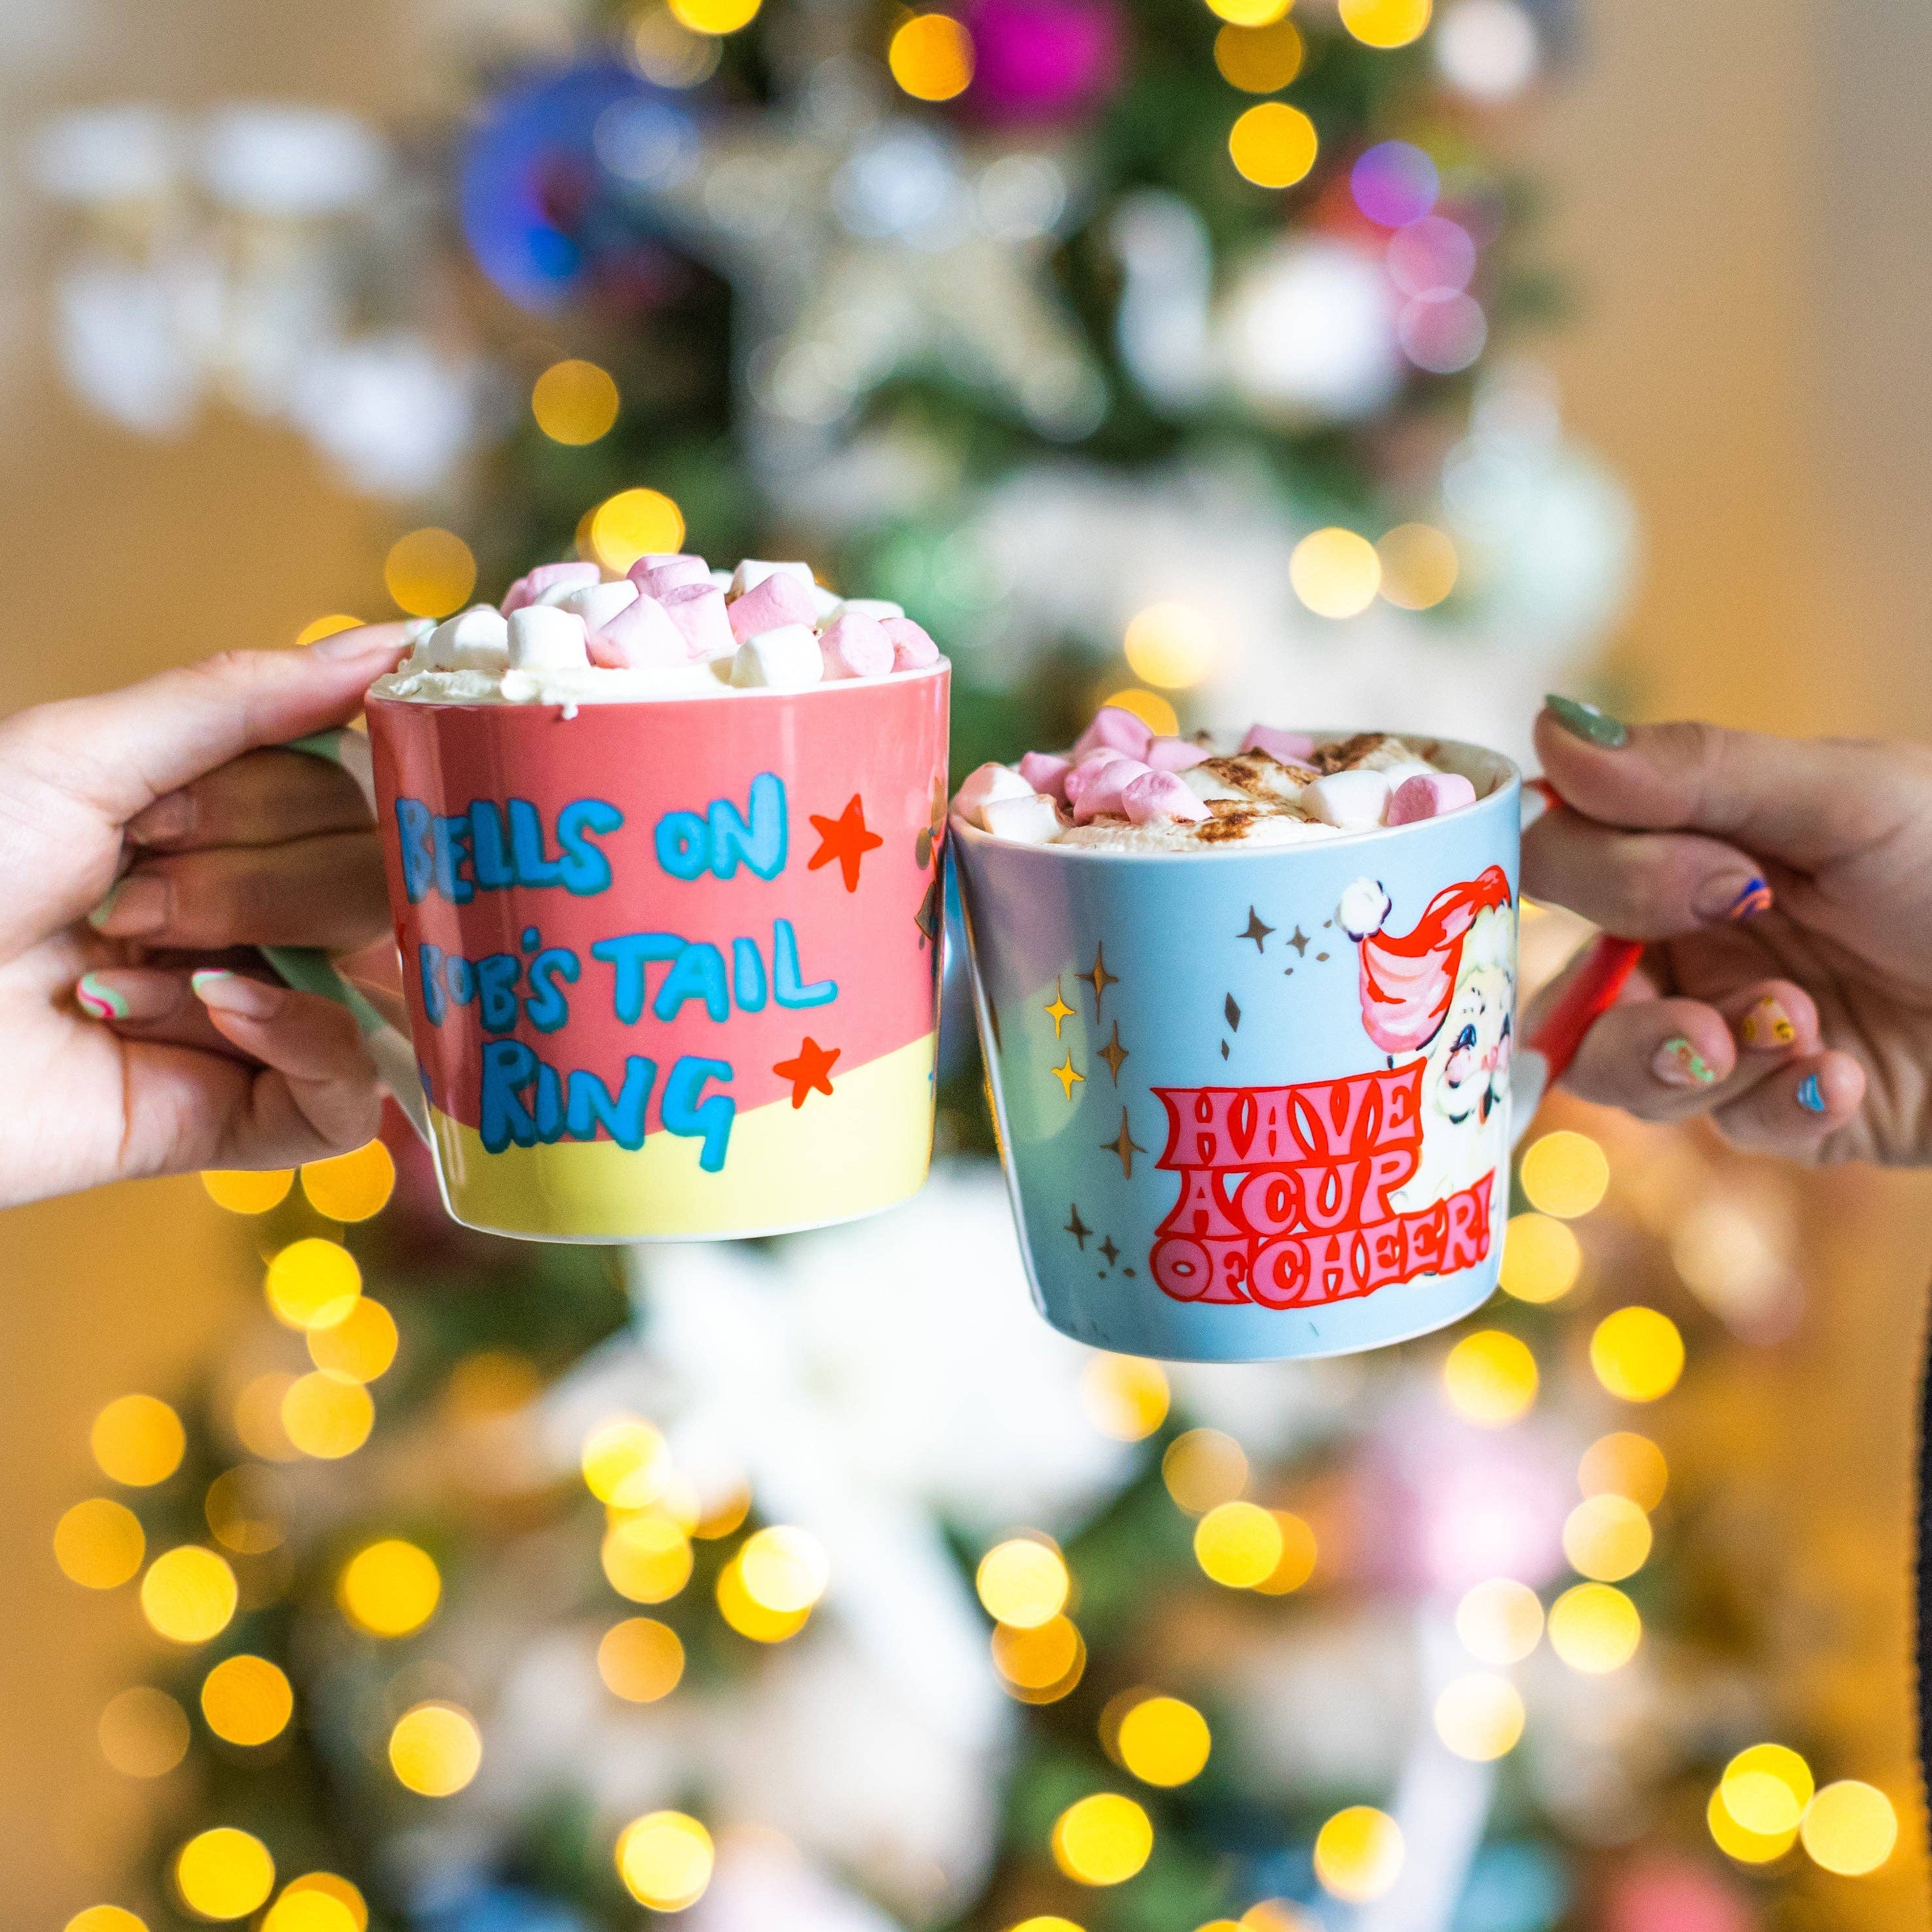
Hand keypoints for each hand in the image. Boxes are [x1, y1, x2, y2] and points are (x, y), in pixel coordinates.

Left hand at [0, 627, 408, 1206]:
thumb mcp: (80, 754)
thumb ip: (248, 698)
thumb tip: (398, 641)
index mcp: (224, 825)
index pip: (357, 792)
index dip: (295, 792)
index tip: (193, 800)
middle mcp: (257, 916)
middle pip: (375, 876)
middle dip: (256, 875)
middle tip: (134, 888)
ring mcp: (262, 1018)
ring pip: (377, 971)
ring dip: (257, 945)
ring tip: (129, 961)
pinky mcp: (253, 1118)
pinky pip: (355, 1090)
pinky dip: (305, 1042)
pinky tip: (216, 1013)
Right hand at [1523, 697, 1931, 1164]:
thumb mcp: (1850, 798)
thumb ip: (1697, 772)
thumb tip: (1545, 723)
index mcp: (1684, 846)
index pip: (1558, 857)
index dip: (1596, 873)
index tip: (1716, 873)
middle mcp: (1686, 940)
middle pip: (1565, 986)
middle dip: (1636, 993)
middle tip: (1754, 963)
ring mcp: (1725, 1030)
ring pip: (1617, 1071)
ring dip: (1688, 1059)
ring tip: (1793, 1036)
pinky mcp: (1779, 1112)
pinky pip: (1727, 1127)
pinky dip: (1784, 1103)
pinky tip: (1847, 1073)